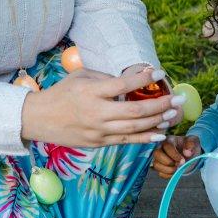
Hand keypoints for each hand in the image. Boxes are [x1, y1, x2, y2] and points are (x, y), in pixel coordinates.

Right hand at [20, 65, 180, 147]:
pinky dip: (145, 137)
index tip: (159, 74)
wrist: (39, 119)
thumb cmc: (61, 94)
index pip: (123, 85)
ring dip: (157, 121)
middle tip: (177, 99)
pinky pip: (127, 141)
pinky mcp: (98, 143)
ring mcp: (98, 131)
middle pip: (135, 112)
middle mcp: (96, 113)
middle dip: (160, 105)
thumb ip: (106, 78)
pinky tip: (161, 133)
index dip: (144, 79)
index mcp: (91, 92)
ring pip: (134, 128)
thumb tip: (132, 80)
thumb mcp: (81, 77)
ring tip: (173, 114)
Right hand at [150, 135, 201, 179]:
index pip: (167, 146)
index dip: (174, 155)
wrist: (191, 155)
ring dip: (168, 169)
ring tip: (177, 169)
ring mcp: (159, 158)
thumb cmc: (190, 146)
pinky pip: (160, 173)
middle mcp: (161, 148)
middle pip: (157, 154)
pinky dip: (168, 175)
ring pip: (156, 164)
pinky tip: (175, 172)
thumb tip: (187, 153)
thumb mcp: (194, 141)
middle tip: (178, 165)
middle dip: (168, 162)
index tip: (183, 160)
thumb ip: (191, 145)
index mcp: (169, 140)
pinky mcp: (161, 167)